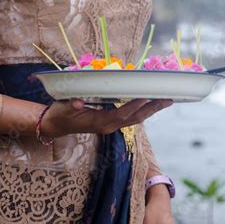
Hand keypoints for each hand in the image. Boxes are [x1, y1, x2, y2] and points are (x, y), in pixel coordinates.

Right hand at [40, 97, 173, 139]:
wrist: (55, 126)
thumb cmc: (59, 115)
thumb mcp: (62, 109)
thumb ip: (70, 105)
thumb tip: (77, 102)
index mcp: (99, 122)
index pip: (121, 114)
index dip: (134, 106)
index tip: (147, 97)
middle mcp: (109, 126)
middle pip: (135, 118)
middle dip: (152, 109)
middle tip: (168, 99)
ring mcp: (110, 125)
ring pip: (135, 119)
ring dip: (151, 110)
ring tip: (166, 100)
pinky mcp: (110, 122)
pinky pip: (130, 117)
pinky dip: (142, 110)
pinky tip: (150, 103)